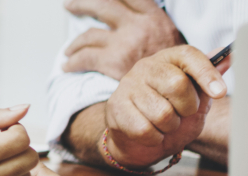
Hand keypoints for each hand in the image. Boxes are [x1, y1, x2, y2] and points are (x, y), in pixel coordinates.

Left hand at [62, 0, 182, 79]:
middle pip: (104, 5)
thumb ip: (152, 26)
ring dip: (74, 42)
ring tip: (68, 50)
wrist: (179, 93)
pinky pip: (85, 58)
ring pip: (89, 35)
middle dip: (82, 4)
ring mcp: (126, 42)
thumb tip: (133, 17)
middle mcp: (139, 25)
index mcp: (154, 17)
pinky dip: (72, 62)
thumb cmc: (175, 71)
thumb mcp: (171, 39)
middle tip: (70, 6)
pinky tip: (67, 66)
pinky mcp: (114, 61)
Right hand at [104, 46, 229, 167]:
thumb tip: (231, 57)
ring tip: (164, 126)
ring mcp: (128, 86)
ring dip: (170, 128)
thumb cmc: (171, 117)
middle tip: (182, 114)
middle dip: (187, 108)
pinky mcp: (115, 108)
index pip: (188, 55)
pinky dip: (154, 139)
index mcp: (168, 59)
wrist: (139, 141)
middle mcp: (145, 67)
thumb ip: (209, 82)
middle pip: (177, 84)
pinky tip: (151, 134)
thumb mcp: (195, 101)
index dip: (206, 73)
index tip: (220, 92)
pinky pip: (145, 129)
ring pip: (162, 113)